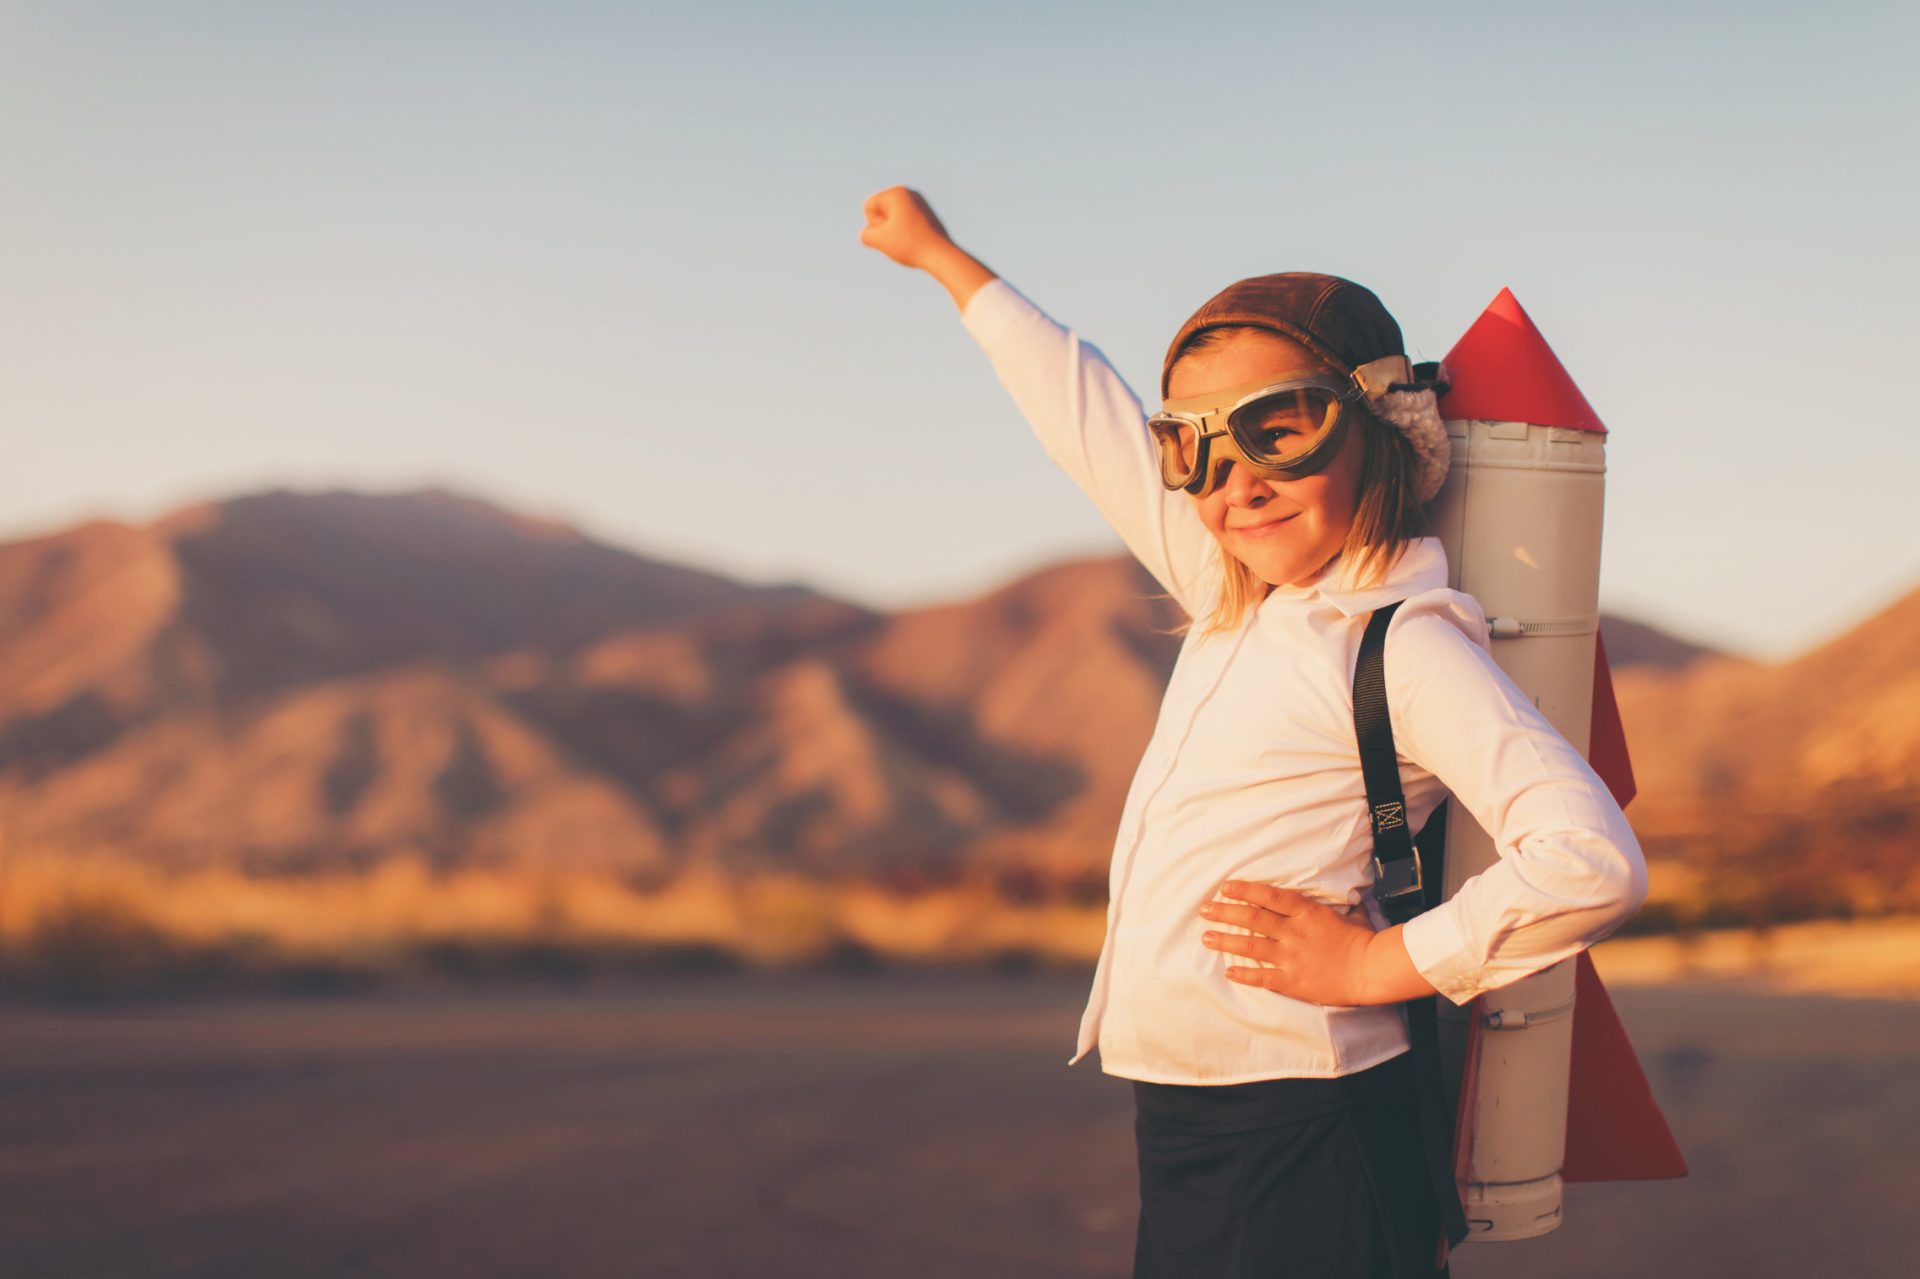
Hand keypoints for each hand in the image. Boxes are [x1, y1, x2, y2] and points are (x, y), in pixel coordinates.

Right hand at [858, 185, 954, 269]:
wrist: (941, 255)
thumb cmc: (909, 245)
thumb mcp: (879, 241)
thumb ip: (865, 235)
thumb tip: (871, 233)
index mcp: (897, 192)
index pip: (868, 207)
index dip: (875, 225)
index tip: (892, 231)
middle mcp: (909, 192)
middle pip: (880, 211)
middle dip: (884, 226)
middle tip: (902, 237)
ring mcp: (920, 202)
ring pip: (892, 219)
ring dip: (894, 232)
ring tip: (910, 240)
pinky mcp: (926, 214)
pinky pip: (904, 224)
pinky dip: (905, 233)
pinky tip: (917, 241)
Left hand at [1199, 880, 1381, 1006]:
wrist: (1370, 968)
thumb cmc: (1361, 939)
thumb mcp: (1341, 913)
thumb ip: (1320, 906)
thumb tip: (1318, 894)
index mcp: (1305, 912)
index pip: (1269, 896)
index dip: (1244, 890)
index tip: (1225, 887)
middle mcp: (1293, 932)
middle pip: (1252, 918)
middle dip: (1225, 912)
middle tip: (1204, 909)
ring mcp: (1290, 957)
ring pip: (1250, 946)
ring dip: (1226, 941)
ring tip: (1206, 937)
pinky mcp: (1292, 980)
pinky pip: (1262, 977)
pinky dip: (1244, 974)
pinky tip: (1228, 971)